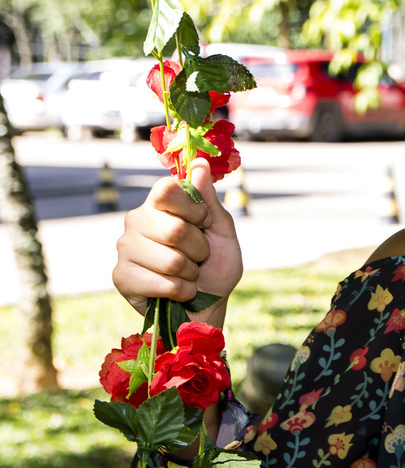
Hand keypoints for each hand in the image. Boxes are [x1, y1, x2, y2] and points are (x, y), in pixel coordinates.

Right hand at [113, 157, 242, 327]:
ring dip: (191, 273)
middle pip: (175, 229)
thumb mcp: (221, 229)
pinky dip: (181, 290)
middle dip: (199, 249)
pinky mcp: (120, 276)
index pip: (167, 189)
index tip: (203, 222)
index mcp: (159, 203)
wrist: (207, 305)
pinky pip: (162, 283)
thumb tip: (200, 163)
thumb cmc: (215, 264)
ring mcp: (125, 248)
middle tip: (198, 257)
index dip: (193, 209)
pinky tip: (177, 291)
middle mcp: (136, 220)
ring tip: (188, 274)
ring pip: (171, 260)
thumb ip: (208, 198)